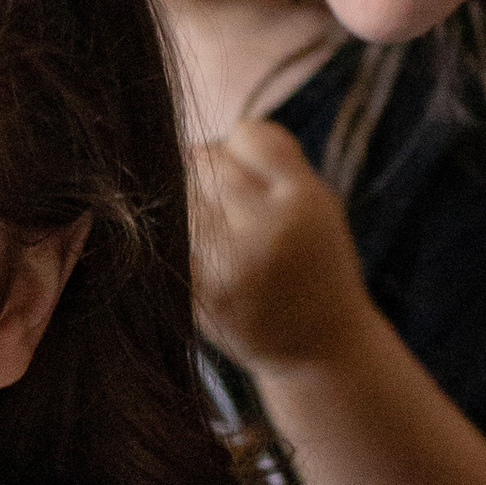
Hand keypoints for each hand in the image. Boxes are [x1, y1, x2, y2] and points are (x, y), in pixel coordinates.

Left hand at [187, 120, 370, 371]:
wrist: (318, 349)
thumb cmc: (312, 265)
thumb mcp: (317, 205)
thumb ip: (270, 164)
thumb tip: (192, 143)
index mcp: (304, 200)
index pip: (246, 135)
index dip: (241, 149)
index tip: (247, 171)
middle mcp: (267, 229)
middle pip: (205, 164)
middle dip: (208, 176)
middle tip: (226, 207)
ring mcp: (229, 265)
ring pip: (179, 199)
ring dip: (187, 207)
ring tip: (215, 234)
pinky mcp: (200, 295)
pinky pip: (167, 241)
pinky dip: (174, 240)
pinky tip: (195, 254)